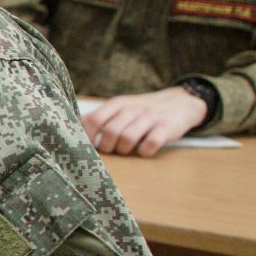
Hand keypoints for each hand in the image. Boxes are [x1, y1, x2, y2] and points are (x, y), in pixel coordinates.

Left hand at [82, 87, 208, 156]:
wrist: (181, 103)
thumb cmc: (143, 111)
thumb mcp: (122, 108)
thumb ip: (102, 118)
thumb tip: (74, 133)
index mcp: (118, 103)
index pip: (94, 119)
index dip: (87, 137)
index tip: (86, 148)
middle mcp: (133, 108)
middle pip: (110, 132)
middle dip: (107, 147)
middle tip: (111, 151)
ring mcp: (151, 117)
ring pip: (128, 138)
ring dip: (124, 150)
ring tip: (126, 150)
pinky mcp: (166, 127)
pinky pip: (150, 144)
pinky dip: (144, 152)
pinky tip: (144, 151)